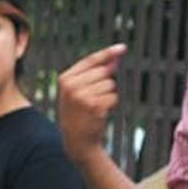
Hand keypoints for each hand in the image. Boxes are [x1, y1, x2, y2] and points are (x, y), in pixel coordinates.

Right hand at [56, 44, 126, 164]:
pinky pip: (113, 96)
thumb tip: (114, 61)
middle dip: (104, 83)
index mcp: (65, 78)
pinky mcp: (94, 105)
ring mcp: (82, 95)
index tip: (122, 48)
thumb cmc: (78, 114)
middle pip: (103, 72)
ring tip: (95, 107)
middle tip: (94, 97)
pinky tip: (100, 113)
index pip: (90, 60)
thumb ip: (94, 74)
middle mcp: (71, 85)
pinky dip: (110, 104)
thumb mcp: (78, 91)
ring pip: (110, 84)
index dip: (108, 53)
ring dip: (107, 95)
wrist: (76, 141)